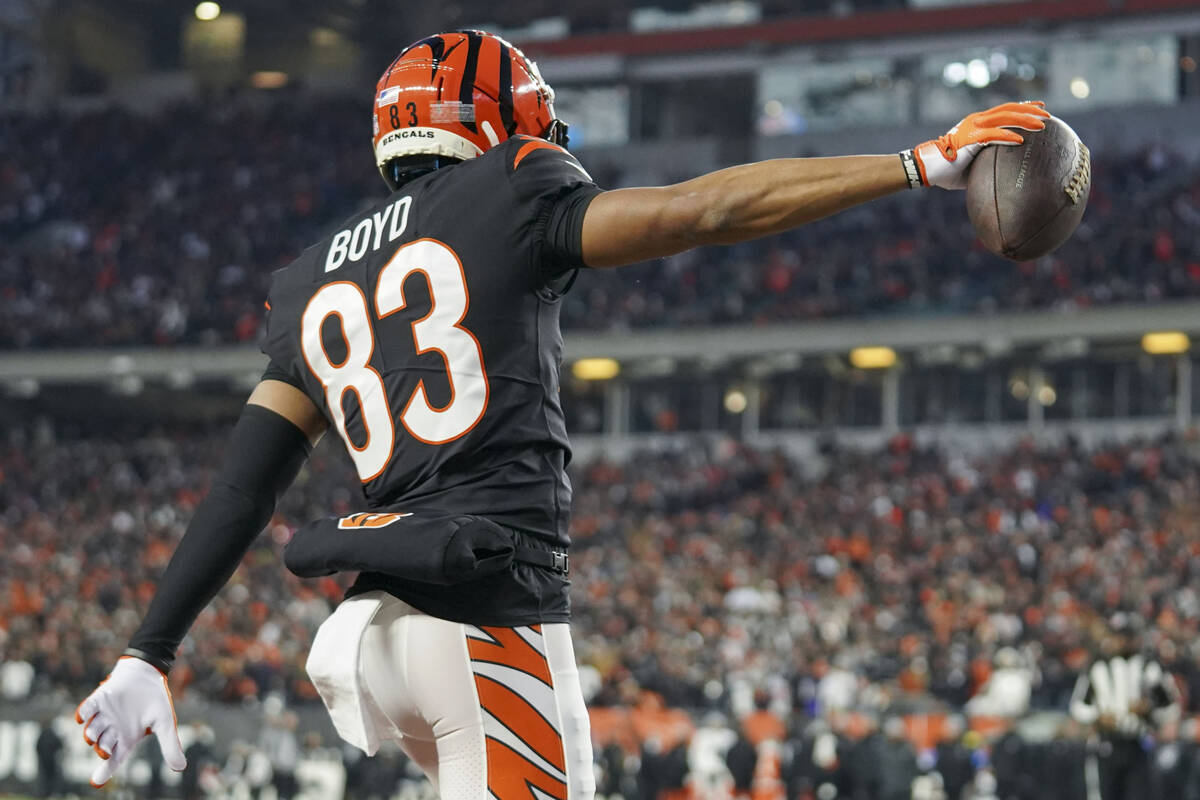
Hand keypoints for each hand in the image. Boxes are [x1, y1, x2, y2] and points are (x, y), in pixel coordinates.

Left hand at [75, 656, 186, 785]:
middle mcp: (112, 730)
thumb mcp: (166, 723)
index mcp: (127, 738)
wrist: (149, 672)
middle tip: (105, 749)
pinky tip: (81, 717)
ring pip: (91, 730)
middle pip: (101, 746)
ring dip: (91, 733)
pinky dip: (83, 714)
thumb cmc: (156, 699)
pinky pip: (86, 709)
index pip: (113, 760)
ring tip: (95, 733)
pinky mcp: (98, 700)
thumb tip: (181, 768)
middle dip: (102, 749)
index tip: (95, 782)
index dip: (104, 772)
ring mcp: (104, 715)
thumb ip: (170, 744)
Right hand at [904, 101, 1050, 189]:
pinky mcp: (970, 139)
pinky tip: (1020, 140)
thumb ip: (988, 160)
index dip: (1023, 107)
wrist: (927, 168)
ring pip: (1004, 117)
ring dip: (1025, 120)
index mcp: (977, 122)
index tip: (1040, 107)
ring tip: (1041, 125)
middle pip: (1009, 109)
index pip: (1004, 109)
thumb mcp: (973, 162)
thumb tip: (1005, 172)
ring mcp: (973, 128)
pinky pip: (993, 135)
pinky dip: (1007, 136)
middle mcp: (976, 120)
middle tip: (1047, 115)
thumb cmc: (948, 169)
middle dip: (1030, 110)